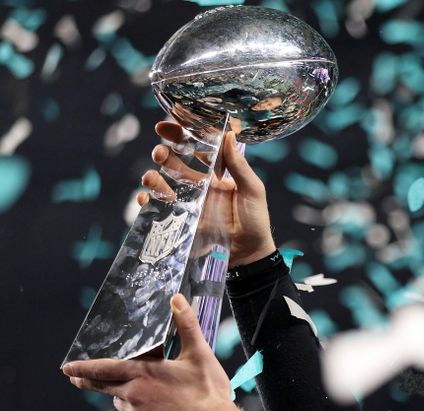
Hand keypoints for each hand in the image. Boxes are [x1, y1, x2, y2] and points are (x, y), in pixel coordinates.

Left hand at [64, 294, 257, 410]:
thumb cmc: (206, 391)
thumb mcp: (199, 354)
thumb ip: (186, 325)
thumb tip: (177, 299)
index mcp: (142, 374)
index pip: (103, 369)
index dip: (84, 368)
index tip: (67, 368)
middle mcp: (134, 396)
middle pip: (105, 388)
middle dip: (89, 382)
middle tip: (75, 380)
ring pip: (125, 403)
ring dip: (127, 396)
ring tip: (146, 391)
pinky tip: (166, 409)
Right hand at [138, 122, 276, 267]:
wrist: (250, 254)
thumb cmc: (256, 220)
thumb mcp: (252, 190)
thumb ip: (239, 165)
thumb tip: (229, 133)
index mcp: (216, 174)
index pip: (197, 149)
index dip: (182, 135)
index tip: (168, 123)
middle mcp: (199, 185)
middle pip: (174, 164)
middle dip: (163, 155)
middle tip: (160, 152)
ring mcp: (188, 203)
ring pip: (163, 184)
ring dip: (153, 177)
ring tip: (151, 178)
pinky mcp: (181, 221)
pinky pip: (159, 209)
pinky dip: (148, 202)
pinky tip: (146, 199)